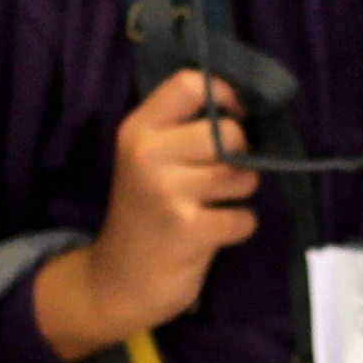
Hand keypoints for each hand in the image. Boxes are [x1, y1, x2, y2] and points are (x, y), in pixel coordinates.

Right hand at [36, 71, 256, 358]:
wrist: (117, 280)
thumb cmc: (145, 212)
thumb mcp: (147, 159)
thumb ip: (183, 127)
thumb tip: (246, 104)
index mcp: (138, 129)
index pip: (190, 83)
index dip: (226, 94)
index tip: (236, 115)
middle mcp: (149, 154)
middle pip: (229, 133)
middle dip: (242, 154)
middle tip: (225, 173)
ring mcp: (168, 192)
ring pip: (242, 174)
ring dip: (241, 192)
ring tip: (215, 204)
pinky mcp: (188, 230)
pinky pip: (243, 217)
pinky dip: (239, 226)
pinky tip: (214, 232)